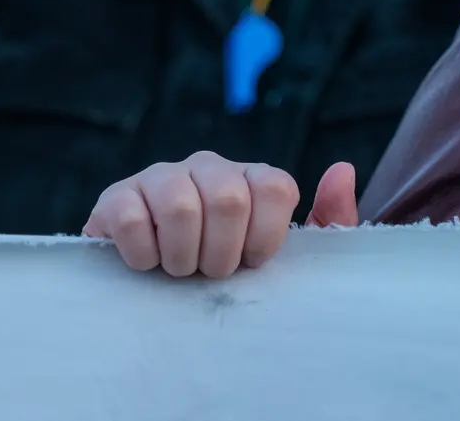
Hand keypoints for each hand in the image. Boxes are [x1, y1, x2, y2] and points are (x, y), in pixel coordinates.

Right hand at [84, 153, 359, 278]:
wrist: (151, 292)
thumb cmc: (226, 273)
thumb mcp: (283, 257)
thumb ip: (326, 220)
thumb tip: (343, 169)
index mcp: (250, 178)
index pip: (274, 187)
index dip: (265, 238)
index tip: (252, 263)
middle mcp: (207, 167)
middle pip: (229, 198)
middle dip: (221, 254)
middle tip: (210, 272)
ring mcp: (161, 177)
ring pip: (181, 206)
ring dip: (183, 258)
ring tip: (179, 271)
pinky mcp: (117, 197)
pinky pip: (133, 218)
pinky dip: (143, 255)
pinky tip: (146, 263)